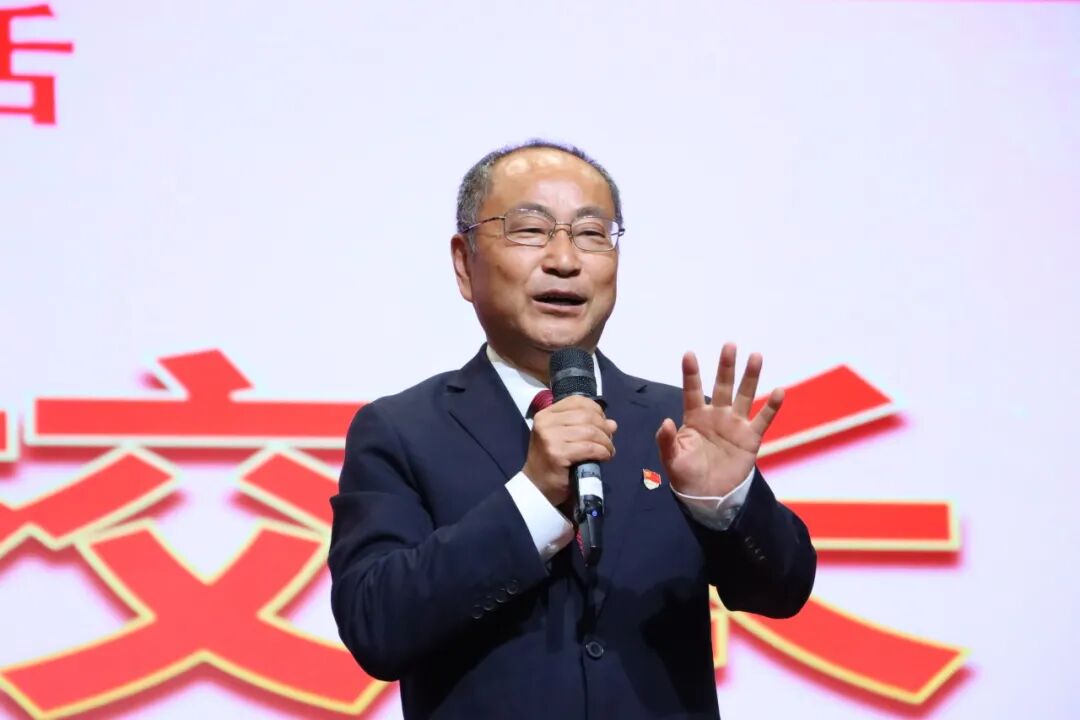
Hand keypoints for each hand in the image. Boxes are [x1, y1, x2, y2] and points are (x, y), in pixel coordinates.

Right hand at [522, 396, 616, 506]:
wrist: (537, 486)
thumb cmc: (551, 461)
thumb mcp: (564, 438)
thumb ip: (586, 427)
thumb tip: (612, 424)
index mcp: (546, 414)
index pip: (576, 401)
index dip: (596, 410)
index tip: (603, 423)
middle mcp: (546, 423)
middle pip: (586, 416)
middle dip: (603, 428)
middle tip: (609, 440)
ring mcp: (550, 438)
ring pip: (590, 431)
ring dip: (605, 442)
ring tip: (609, 450)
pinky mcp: (558, 453)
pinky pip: (589, 448)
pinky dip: (602, 451)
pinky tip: (605, 457)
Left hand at [655, 343, 783, 497]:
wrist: (709, 496)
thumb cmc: (686, 475)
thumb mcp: (671, 459)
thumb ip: (667, 441)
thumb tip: (666, 422)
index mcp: (695, 417)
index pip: (692, 391)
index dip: (691, 374)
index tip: (689, 354)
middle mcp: (717, 415)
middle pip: (722, 386)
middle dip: (726, 366)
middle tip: (729, 345)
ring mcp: (735, 425)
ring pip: (744, 396)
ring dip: (750, 376)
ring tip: (755, 356)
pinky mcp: (751, 438)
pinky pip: (763, 419)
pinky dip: (772, 406)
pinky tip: (779, 390)